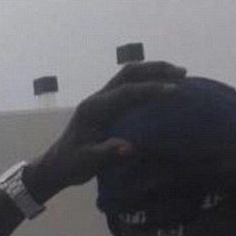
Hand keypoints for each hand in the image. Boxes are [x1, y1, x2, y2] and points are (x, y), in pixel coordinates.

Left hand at [23, 61, 187, 201]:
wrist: (54, 166)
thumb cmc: (70, 165)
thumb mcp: (86, 162)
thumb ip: (106, 153)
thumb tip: (129, 147)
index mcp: (92, 110)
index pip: (125, 92)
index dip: (149, 89)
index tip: (173, 90)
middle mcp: (96, 100)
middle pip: (127, 74)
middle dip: (155, 69)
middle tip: (182, 73)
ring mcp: (99, 101)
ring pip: (127, 76)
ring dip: (152, 71)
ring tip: (178, 75)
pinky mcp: (103, 106)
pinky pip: (127, 86)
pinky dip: (146, 81)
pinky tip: (161, 87)